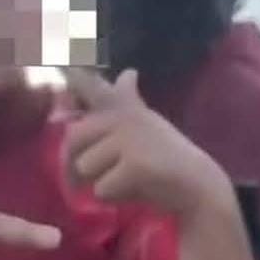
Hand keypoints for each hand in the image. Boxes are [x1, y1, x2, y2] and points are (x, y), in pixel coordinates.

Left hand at [62, 68, 229, 218]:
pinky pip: (101, 189)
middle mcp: (124, 115)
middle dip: (75, 164)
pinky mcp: (134, 164)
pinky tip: (138, 189)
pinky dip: (114, 198)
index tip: (59, 61)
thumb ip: (125, 101)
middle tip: (89, 180)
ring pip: (85, 167)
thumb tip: (127, 71)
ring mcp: (129, 138)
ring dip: (100, 182)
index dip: (70, 73)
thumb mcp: (144, 124)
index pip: (87, 83)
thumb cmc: (166, 157)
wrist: (199, 186)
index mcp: (123, 105)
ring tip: (128, 180)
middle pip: (73, 139)